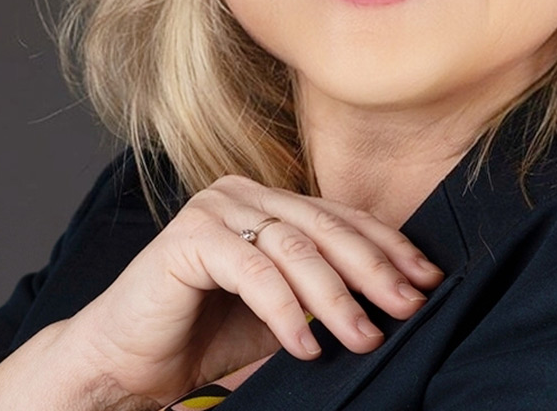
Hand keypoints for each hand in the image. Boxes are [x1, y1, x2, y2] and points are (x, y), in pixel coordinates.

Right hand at [0, 174, 444, 408]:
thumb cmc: (203, 335)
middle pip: (324, 227)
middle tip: (407, 307)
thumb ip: (323, 293)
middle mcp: (241, 194)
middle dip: (373, 270)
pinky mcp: (188, 238)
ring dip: (335, 297)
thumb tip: (397, 299)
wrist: (128, 362)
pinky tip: (305, 346)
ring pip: (294, 248)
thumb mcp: (282, 311)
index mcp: (267, 202)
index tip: (428, 280)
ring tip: (362, 337)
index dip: (388, 247)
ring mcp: (214, 209)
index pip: (340, 217)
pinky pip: (253, 272)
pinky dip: (285, 312)